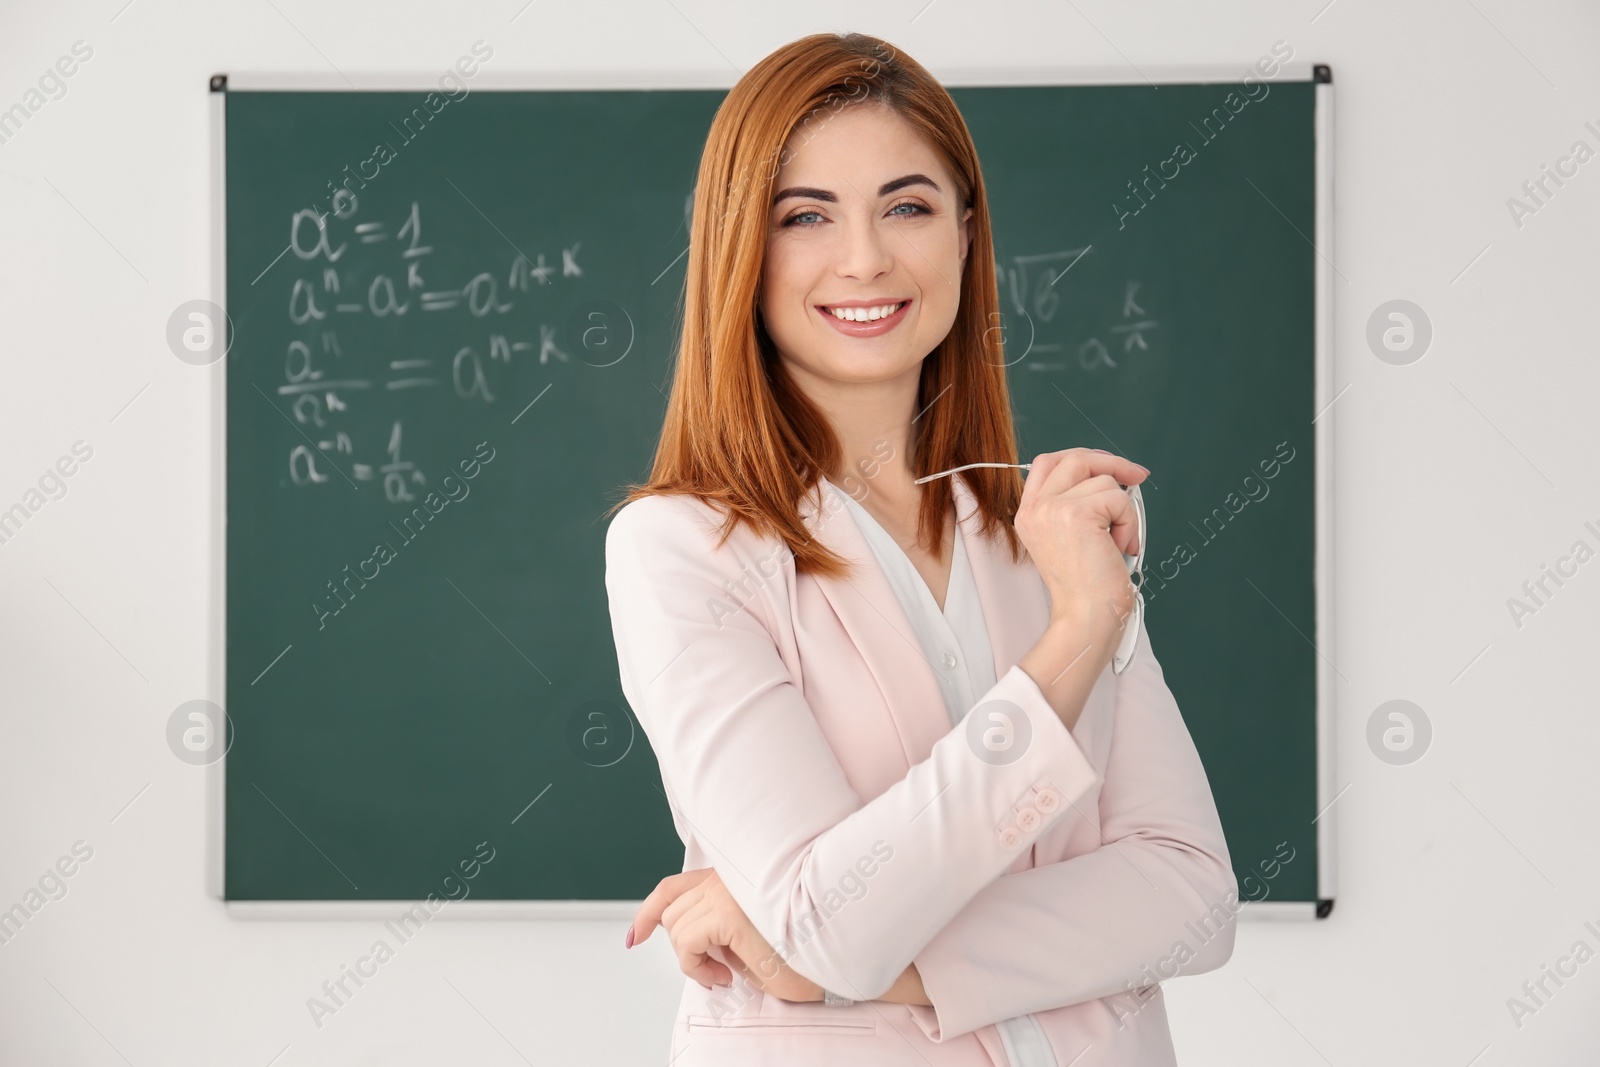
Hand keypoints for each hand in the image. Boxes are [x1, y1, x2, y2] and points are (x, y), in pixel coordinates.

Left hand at [629, 868, 823, 1002]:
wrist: (832, 960)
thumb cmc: (802, 951)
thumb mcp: (748, 935)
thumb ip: (717, 926)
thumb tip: (688, 939)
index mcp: (734, 876)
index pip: (674, 886)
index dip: (649, 911)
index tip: (638, 934)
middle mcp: (728, 876)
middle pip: (672, 911)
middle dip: (683, 946)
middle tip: (715, 968)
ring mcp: (727, 891)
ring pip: (676, 927)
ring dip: (692, 958)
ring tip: (724, 972)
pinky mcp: (728, 913)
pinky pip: (686, 944)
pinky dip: (695, 966)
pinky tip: (725, 975)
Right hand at [1014, 448, 1148, 655]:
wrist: (1086, 616)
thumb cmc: (1085, 589)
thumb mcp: (1068, 539)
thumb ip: (1075, 506)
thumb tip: (1112, 476)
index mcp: (1029, 513)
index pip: (1047, 463)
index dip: (1083, 458)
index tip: (1109, 468)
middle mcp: (1035, 508)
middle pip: (1075, 458)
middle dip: (1112, 464)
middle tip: (1136, 477)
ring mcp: (1052, 508)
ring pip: (1104, 480)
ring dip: (1124, 510)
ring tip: (1119, 540)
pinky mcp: (1077, 513)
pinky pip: (1118, 498)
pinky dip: (1130, 522)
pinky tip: (1121, 546)